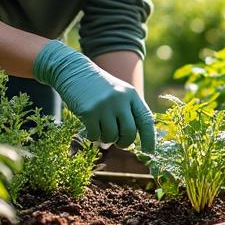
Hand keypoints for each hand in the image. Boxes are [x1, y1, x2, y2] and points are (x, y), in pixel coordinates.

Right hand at [33, 40, 155, 151]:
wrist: (74, 71)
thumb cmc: (99, 87)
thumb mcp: (119, 93)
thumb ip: (129, 111)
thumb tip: (135, 140)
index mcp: (131, 95)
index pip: (146, 120)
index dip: (150, 139)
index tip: (150, 153)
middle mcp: (120, 99)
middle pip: (129, 132)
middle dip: (125, 143)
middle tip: (120, 143)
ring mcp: (104, 105)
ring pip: (111, 136)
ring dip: (106, 139)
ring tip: (102, 129)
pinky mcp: (88, 111)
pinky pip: (95, 135)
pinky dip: (93, 136)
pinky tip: (90, 127)